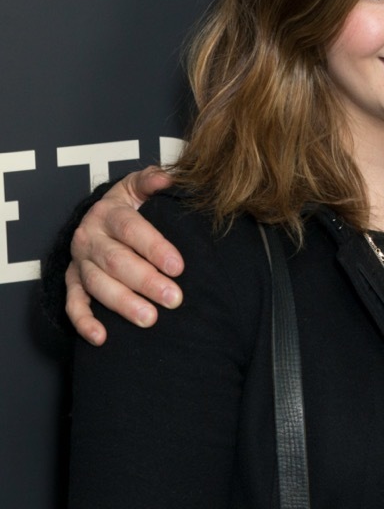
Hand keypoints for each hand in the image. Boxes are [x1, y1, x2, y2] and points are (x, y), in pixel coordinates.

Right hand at [67, 166, 180, 345]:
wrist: (100, 218)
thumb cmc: (130, 204)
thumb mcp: (139, 186)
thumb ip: (154, 180)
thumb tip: (169, 179)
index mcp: (109, 211)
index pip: (131, 229)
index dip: (154, 247)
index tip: (178, 266)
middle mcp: (89, 237)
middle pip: (116, 261)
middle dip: (146, 281)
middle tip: (174, 298)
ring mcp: (79, 261)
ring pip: (97, 284)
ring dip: (122, 304)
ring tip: (149, 319)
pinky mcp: (72, 281)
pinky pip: (73, 304)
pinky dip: (85, 322)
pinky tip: (102, 337)